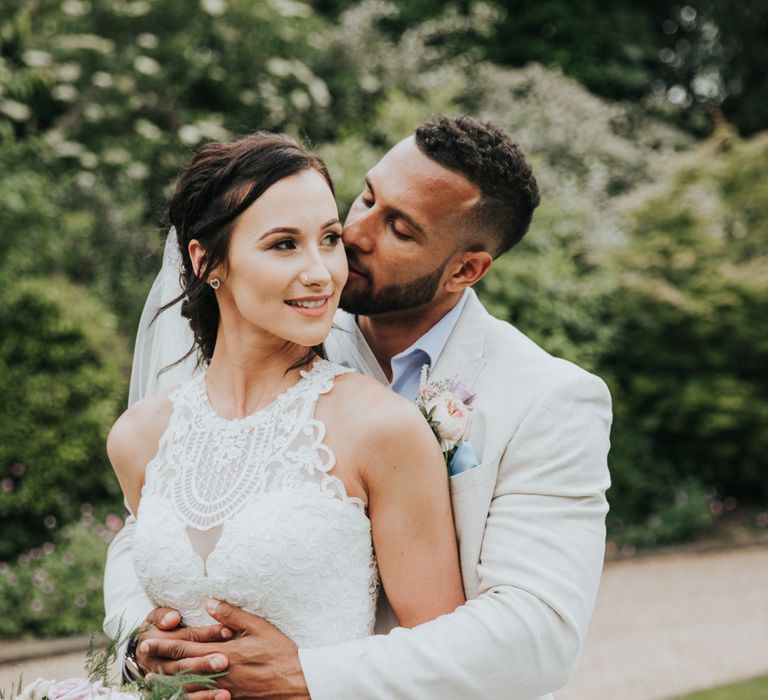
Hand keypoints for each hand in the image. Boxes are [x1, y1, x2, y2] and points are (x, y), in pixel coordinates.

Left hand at [142, 599, 308, 699]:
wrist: (299, 681)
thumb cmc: (281, 651)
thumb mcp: (259, 627)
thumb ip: (232, 615)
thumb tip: (210, 601)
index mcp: (224, 654)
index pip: (187, 647)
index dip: (165, 644)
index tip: (147, 640)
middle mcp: (219, 674)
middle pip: (181, 669)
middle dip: (160, 662)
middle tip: (141, 658)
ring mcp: (224, 691)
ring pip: (188, 687)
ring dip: (168, 680)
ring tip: (152, 676)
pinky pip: (203, 698)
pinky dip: (188, 694)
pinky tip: (180, 691)